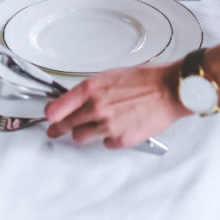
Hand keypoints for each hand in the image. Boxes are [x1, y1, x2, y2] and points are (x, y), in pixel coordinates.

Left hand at [45, 63, 189, 148]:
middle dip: (59, 128)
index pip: (57, 108)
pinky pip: (105, 143)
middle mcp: (96, 108)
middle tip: (55, 131)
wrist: (170, 90)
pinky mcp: (121, 139)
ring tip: (91, 127)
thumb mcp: (111, 76)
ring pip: (81, 137)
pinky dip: (108, 137)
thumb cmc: (146, 79)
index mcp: (91, 89)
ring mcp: (108, 125)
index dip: (50, 114)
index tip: (49, 117)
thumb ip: (92, 90)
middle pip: (66, 125)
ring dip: (84, 133)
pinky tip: (116, 128)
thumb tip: (80, 98)